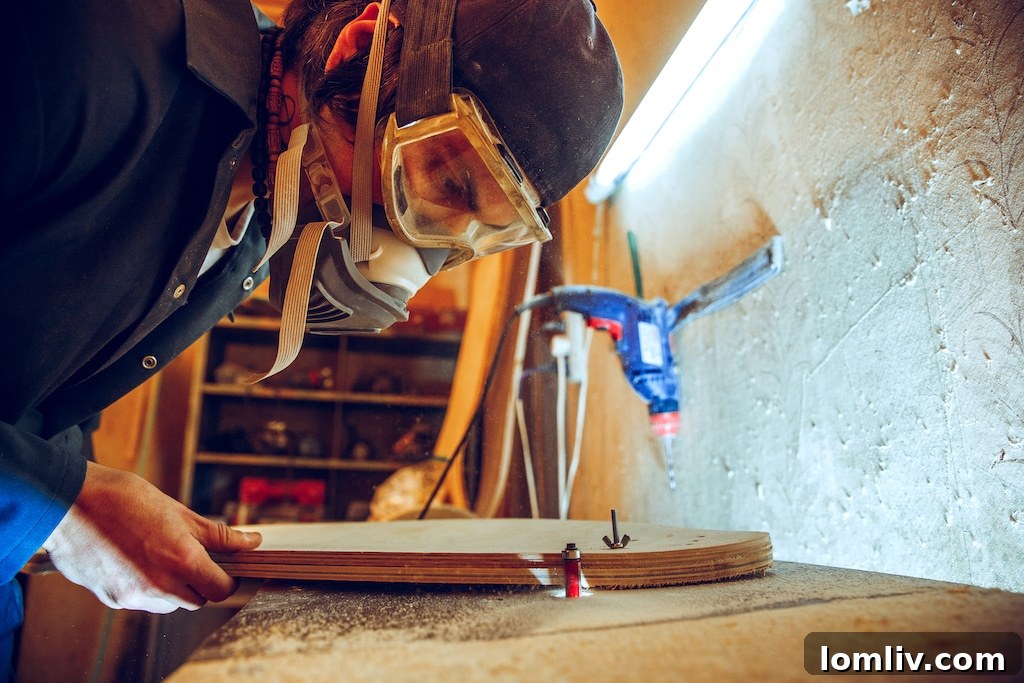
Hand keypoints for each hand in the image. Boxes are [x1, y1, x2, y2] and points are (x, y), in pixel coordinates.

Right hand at [43, 461, 261, 612]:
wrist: (71, 502)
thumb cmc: (127, 499)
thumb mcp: (181, 512)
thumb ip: (219, 535)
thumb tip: (253, 542)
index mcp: (181, 561)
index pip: (220, 590)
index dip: (227, 579)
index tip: (225, 566)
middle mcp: (158, 586)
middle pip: (195, 600)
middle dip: (199, 581)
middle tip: (191, 554)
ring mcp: (133, 596)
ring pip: (167, 604)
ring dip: (172, 587)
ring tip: (158, 553)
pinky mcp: (111, 599)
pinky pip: (140, 601)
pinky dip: (145, 587)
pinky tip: (135, 559)